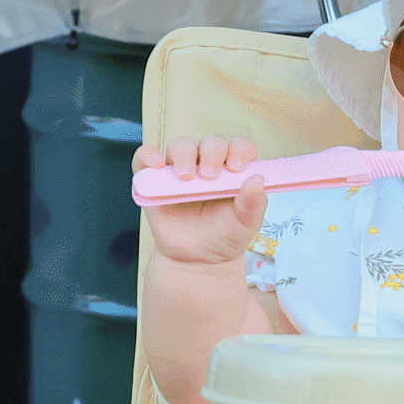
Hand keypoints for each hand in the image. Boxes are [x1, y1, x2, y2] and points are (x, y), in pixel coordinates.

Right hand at [134, 136, 268, 267]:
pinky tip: (157, 164)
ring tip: (186, 177)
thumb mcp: (245, 224)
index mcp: (232, 170)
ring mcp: (180, 170)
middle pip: (210, 143)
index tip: (236, 167)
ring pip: (180, 145)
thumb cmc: (224, 237)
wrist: (196, 260)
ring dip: (184, 154)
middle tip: (210, 177)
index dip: (239, 150)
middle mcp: (207, 164)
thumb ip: (253, 203)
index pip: (239, 146)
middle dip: (212, 153)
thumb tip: (258, 179)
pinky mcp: (155, 179)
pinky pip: (146, 158)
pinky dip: (148, 155)